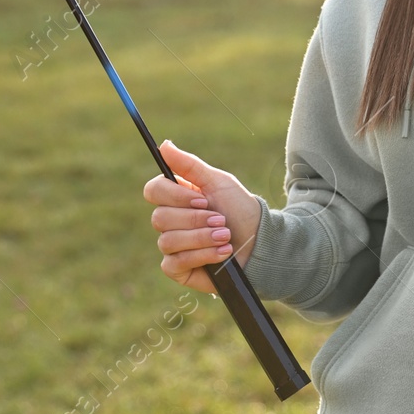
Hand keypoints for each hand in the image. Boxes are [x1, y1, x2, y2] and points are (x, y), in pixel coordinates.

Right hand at [142, 140, 262, 293]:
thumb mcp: (218, 182)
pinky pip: (173, 263)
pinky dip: (201, 256)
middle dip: (196, 220)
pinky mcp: (177, 268)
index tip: (203, 200)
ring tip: (226, 237)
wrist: (260, 243)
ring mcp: (171, 245)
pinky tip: (221, 253)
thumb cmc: (239, 209)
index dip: (174, 196)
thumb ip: (189, 165)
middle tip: (221, 221)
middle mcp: (170, 220)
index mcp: (177, 197)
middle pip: (160, 217)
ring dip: (202, 238)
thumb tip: (164, 144)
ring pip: (167, 241)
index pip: (153, 191)